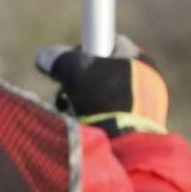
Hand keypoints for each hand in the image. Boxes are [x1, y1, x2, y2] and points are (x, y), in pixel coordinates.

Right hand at [34, 34, 169, 135]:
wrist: (126, 148)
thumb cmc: (105, 100)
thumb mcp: (76, 71)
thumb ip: (59, 59)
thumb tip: (44, 56)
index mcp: (140, 61)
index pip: (109, 43)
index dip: (85, 50)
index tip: (69, 64)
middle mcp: (147, 82)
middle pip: (102, 73)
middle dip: (80, 84)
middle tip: (68, 94)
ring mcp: (144, 109)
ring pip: (102, 98)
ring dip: (84, 104)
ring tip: (76, 115)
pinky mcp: (136, 132)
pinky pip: (109, 119)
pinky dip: (94, 121)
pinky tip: (86, 129)